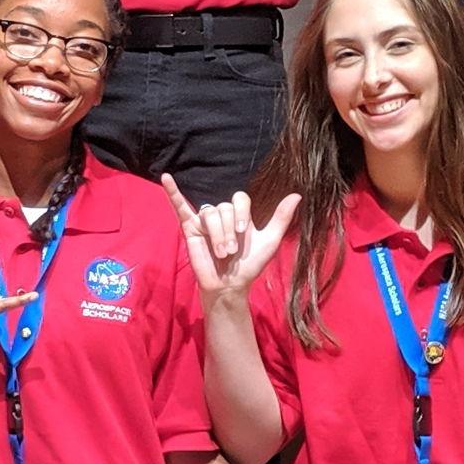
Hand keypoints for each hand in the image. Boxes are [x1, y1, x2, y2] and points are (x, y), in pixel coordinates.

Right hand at [161, 177, 299, 302]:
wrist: (229, 286)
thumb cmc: (249, 266)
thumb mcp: (270, 241)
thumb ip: (281, 218)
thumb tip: (297, 194)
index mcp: (240, 215)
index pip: (239, 199)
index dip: (241, 213)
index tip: (242, 231)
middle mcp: (223, 215)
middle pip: (223, 207)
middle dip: (228, 230)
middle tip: (230, 252)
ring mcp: (205, 220)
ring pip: (209, 213)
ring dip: (216, 234)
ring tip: (219, 253)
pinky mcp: (189, 228)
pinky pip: (180, 206)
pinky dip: (172, 192)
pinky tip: (166, 178)